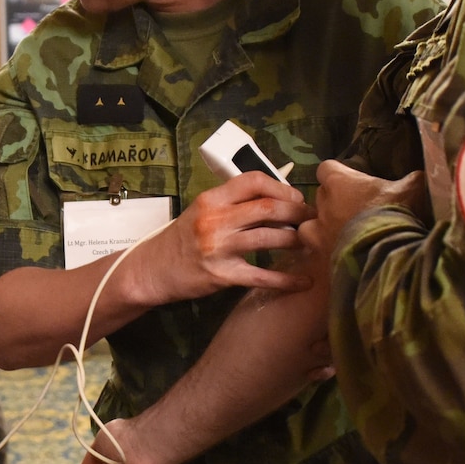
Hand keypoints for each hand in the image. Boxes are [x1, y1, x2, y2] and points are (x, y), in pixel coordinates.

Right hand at [125, 172, 313, 307]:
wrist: (152, 270)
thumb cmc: (181, 239)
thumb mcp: (201, 211)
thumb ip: (232, 203)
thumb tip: (276, 198)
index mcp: (212, 199)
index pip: (254, 181)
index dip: (282, 187)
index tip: (295, 198)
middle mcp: (215, 220)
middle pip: (269, 208)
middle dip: (298, 212)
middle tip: (312, 221)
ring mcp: (219, 248)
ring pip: (270, 238)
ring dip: (297, 240)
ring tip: (310, 244)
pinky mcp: (222, 275)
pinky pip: (262, 276)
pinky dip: (287, 279)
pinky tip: (304, 282)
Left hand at [307, 161, 426, 261]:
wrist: (390, 254)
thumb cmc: (399, 213)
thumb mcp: (413, 189)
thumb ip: (412, 180)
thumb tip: (421, 177)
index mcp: (340, 182)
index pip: (326, 169)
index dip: (336, 175)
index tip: (348, 181)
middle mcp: (324, 205)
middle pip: (319, 197)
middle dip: (332, 202)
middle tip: (351, 211)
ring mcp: (318, 233)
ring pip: (309, 226)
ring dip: (320, 229)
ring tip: (338, 236)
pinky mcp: (320, 257)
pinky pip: (315, 253)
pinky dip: (322, 253)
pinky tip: (338, 257)